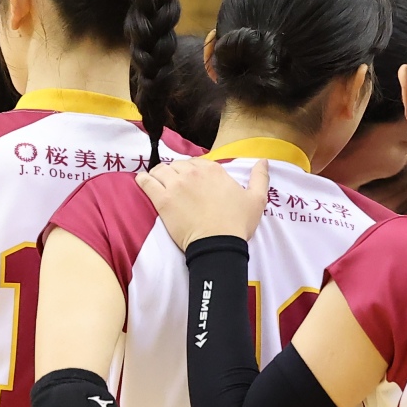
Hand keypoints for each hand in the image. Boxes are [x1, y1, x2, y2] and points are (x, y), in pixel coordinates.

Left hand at [137, 158, 270, 247]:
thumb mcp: (257, 199)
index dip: (192, 171)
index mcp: (213, 170)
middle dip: (175, 173)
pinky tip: (144, 183)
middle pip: (176, 165)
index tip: (192, 183)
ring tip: (159, 184)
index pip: (196, 162)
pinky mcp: (162, 199)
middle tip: (176, 187)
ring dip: (158, 175)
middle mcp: (192, 172)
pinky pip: (145, 181)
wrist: (218, 245)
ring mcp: (176, 185)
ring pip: (159, 170)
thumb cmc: (237, 224)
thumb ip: (260, 177)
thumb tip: (263, 161)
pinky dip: (143, 180)